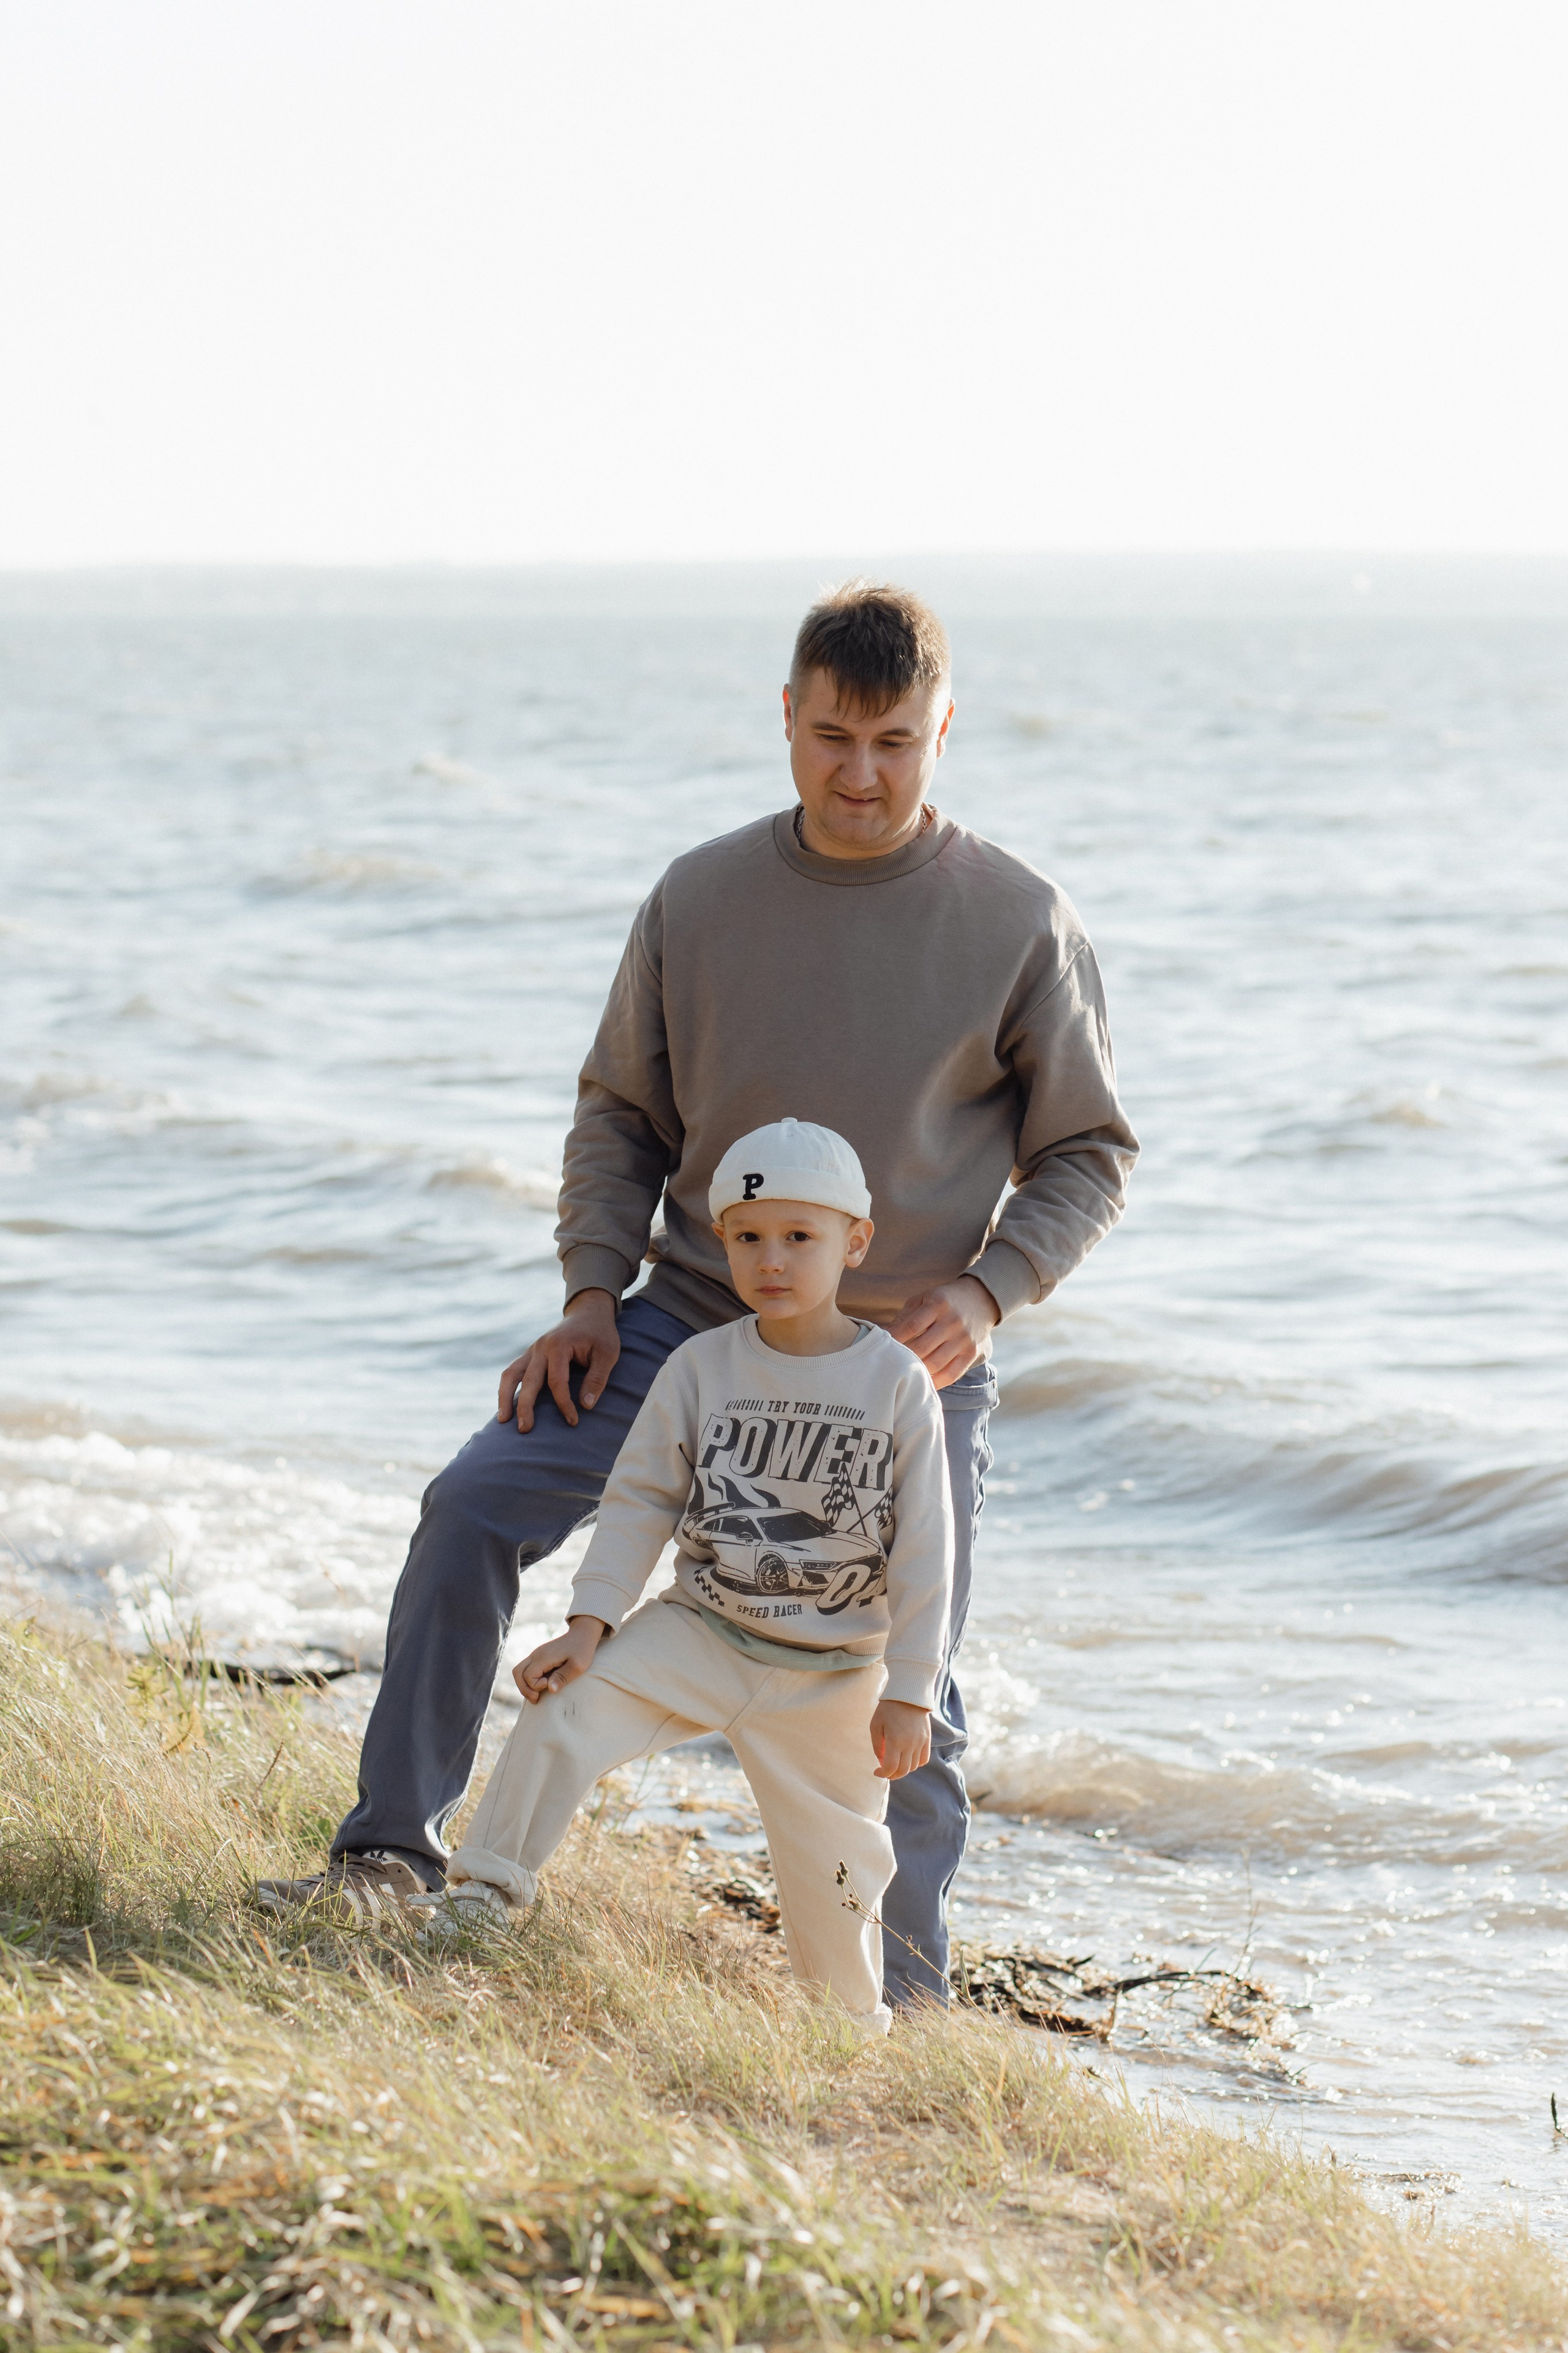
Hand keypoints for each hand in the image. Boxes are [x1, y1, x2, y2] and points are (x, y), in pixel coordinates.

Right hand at [497, 1289, 619, 1431]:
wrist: (588, 1313)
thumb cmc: (600, 1334)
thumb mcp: (608, 1354)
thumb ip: (597, 1379)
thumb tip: (586, 1405)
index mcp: (558, 1345)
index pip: (557, 1381)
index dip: (564, 1403)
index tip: (573, 1421)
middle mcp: (540, 1347)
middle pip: (528, 1380)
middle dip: (524, 1406)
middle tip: (525, 1430)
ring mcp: (532, 1350)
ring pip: (511, 1374)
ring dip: (504, 1397)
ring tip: (503, 1421)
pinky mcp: (530, 1355)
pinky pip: (513, 1372)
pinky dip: (507, 1389)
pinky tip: (507, 1407)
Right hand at [514, 1616, 607, 1703]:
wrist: (582, 1634)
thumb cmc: (582, 1649)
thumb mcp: (578, 1666)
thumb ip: (563, 1677)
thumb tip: (550, 1689)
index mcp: (543, 1657)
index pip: (528, 1676)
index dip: (536, 1685)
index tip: (549, 1685)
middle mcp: (536, 1655)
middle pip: (517, 1673)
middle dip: (524, 1689)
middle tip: (537, 1698)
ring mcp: (536, 1655)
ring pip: (519, 1671)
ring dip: (525, 1685)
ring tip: (537, 1695)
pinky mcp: (539, 1657)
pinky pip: (526, 1670)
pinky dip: (529, 1681)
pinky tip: (541, 1686)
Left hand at [871, 1697, 931, 1780]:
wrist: (908, 1694)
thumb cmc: (888, 1708)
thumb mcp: (875, 1725)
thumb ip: (877, 1746)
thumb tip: (882, 1762)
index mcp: (895, 1740)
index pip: (890, 1768)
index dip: (882, 1774)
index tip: (877, 1771)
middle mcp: (910, 1744)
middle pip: (903, 1771)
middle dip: (892, 1775)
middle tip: (885, 1771)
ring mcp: (920, 1742)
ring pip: (913, 1767)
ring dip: (903, 1769)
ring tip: (895, 1763)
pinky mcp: (927, 1739)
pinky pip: (923, 1759)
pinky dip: (915, 1764)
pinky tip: (907, 1759)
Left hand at [887, 1273, 997, 1388]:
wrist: (980, 1299)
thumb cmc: (944, 1300)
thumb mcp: (924, 1299)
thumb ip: (904, 1317)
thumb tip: (881, 1335)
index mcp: (938, 1304)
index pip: (912, 1326)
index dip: (895, 1339)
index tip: (881, 1347)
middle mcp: (952, 1322)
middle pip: (922, 1347)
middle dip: (902, 1358)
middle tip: (889, 1364)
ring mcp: (963, 1339)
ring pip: (935, 1364)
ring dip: (916, 1371)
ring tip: (902, 1374)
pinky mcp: (971, 1353)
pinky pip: (951, 1374)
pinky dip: (935, 1382)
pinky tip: (922, 1383)